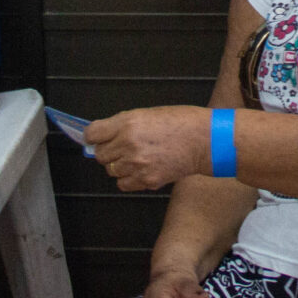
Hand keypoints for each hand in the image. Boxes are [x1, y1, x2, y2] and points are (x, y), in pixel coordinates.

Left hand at [86, 106, 214, 191]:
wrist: (205, 141)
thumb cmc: (181, 123)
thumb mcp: (148, 114)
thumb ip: (123, 124)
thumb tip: (104, 135)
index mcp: (128, 123)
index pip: (92, 133)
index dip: (94, 136)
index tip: (97, 137)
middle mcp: (128, 144)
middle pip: (99, 155)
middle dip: (109, 151)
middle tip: (123, 147)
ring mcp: (137, 165)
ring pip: (111, 170)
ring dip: (120, 165)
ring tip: (137, 158)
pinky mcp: (146, 181)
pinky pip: (123, 184)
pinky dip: (128, 179)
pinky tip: (141, 170)